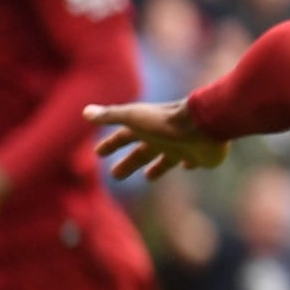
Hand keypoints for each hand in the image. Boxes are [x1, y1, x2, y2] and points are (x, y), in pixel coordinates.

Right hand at [86, 99, 229, 180]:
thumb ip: (111, 115)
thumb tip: (84, 112)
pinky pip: (193, 161)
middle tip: (115, 176)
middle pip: (142, 152)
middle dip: (128, 163)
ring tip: (148, 177)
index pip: (123, 137)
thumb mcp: (134, 118)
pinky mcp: (200, 156)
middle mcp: (163, 137)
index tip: (98, 153)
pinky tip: (188, 166)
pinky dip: (189, 163)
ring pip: (166, 159)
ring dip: (156, 167)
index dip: (111, 144)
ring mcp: (183, 146)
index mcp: (146, 128)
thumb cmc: (166, 122)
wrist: (205, 123)